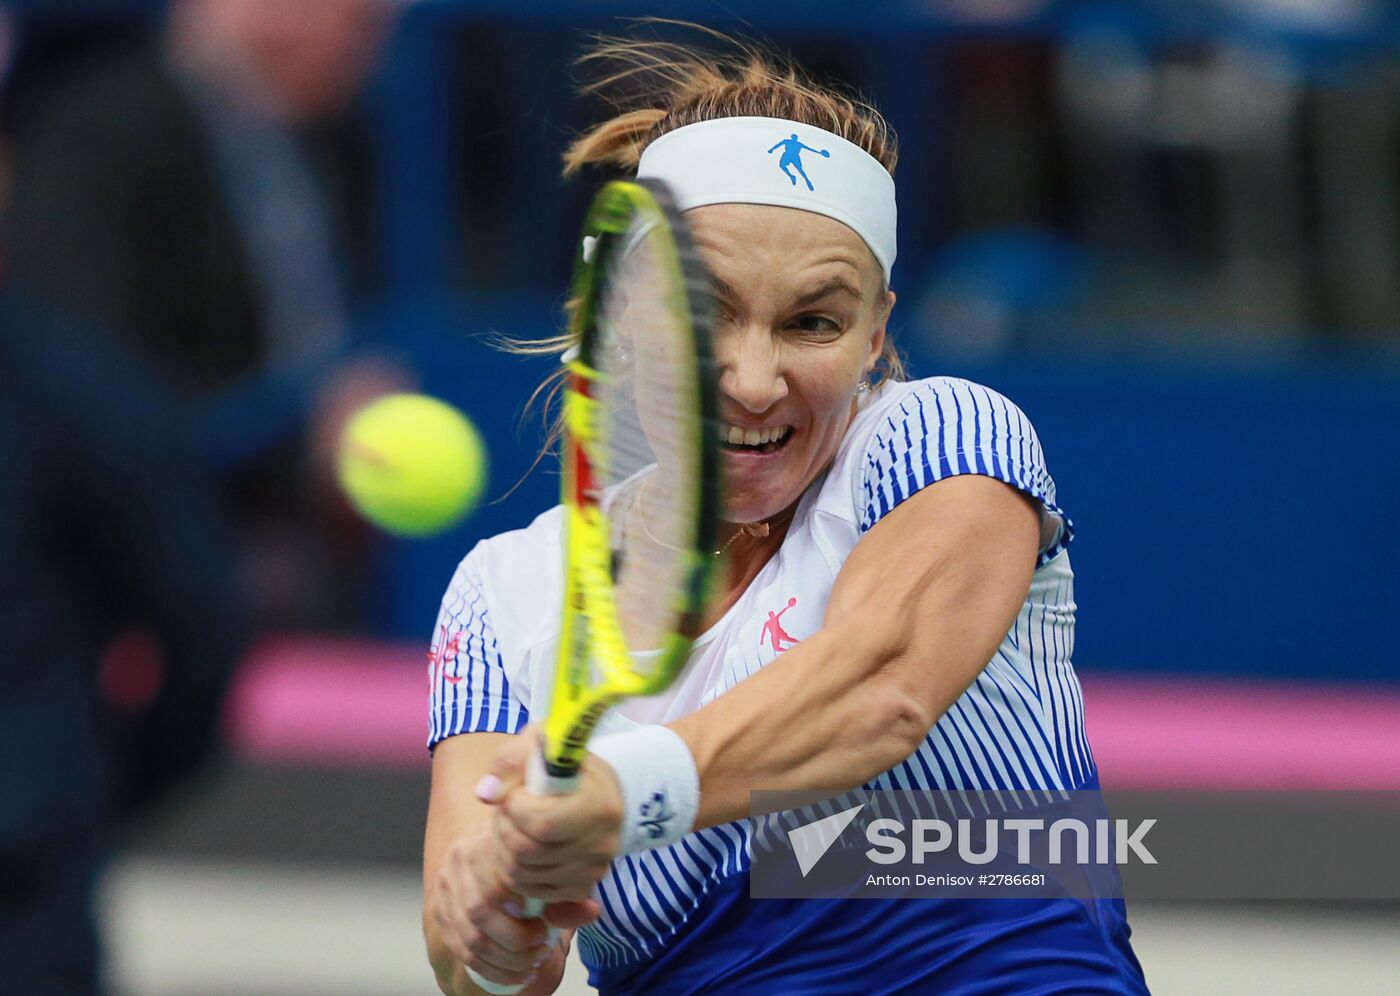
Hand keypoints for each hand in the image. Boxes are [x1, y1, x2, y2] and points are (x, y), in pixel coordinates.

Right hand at [429, 821, 564, 992]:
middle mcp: (459, 864)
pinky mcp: (442, 915)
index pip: (497, 884)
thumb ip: (568, 893)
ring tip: (532, 963)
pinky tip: (516, 974)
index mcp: (486, 841)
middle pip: (479, 914)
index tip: (544, 929)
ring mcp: (447, 891)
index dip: (519, 915)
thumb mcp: (551, 868)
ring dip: (506, 962)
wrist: (495, 853)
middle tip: (540, 948)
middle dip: (515, 943)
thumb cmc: (527, 860)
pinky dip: (492, 970)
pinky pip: (464, 952)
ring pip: (471, 939)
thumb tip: (590, 912)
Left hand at [478, 728, 622, 908]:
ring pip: (523, 874)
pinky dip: (517, 871)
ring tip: (514, 825)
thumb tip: (486, 794)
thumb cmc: (565, 763)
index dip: (515, 807)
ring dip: (505, 850)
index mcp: (599, 804)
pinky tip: (523, 846)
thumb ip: (512, 761)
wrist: (597, 789)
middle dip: (504, 829)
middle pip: (527, 852)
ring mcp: (593, 869)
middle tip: (507, 809)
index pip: (542, 823)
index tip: (516, 791)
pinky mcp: (581, 887)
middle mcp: (602, 843)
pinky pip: (532, 891)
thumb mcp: (542, 743)